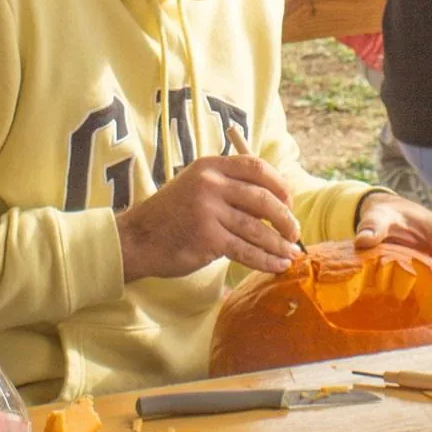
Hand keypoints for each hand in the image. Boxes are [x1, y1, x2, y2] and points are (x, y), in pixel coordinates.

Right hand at [116, 155, 303, 282]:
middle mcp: (210, 184)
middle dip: (285, 218)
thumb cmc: (172, 215)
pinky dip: (265, 259)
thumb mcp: (197, 187)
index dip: (279, 185)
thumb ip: (230, 187)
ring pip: (257, 228)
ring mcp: (208, 210)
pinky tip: (277, 265)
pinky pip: (245, 250)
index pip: (256, 167)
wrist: (137, 239)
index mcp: (210, 166)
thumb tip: (276, 202)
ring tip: (291, 253)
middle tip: (294, 231)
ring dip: (279, 243)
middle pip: (262, 198)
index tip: (289, 202)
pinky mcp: (207, 238)